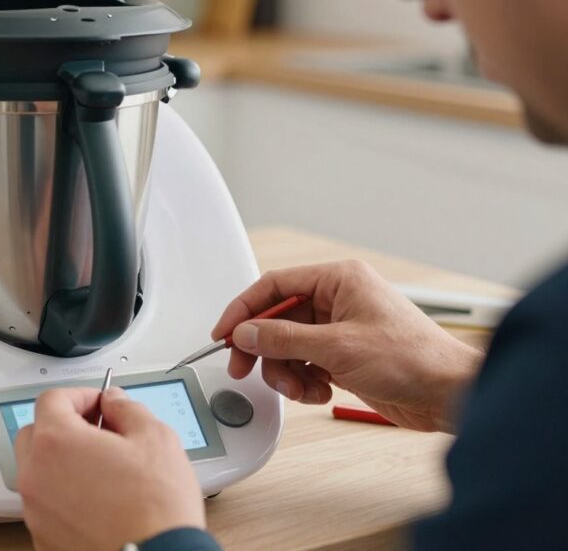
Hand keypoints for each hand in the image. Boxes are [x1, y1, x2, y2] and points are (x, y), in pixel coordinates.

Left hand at [15, 387, 204, 550]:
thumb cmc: (155, 510)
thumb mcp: (155, 438)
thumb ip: (127, 409)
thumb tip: (114, 402)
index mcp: (56, 442)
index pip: (51, 399)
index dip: (80, 394)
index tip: (99, 402)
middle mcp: (36, 476)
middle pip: (35, 433)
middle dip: (65, 425)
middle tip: (98, 430)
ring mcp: (36, 511)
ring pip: (38, 471)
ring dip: (63, 460)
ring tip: (103, 467)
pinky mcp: (43, 537)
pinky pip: (46, 503)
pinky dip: (64, 494)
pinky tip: (98, 498)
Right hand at [213, 260, 482, 431]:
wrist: (449, 394)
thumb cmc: (413, 359)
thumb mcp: (337, 347)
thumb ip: (283, 339)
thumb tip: (245, 333)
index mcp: (339, 280)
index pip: (275, 286)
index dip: (244, 309)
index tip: (224, 333)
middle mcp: (338, 300)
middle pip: (278, 319)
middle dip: (262, 348)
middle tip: (243, 368)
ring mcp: (341, 329)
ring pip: (289, 346)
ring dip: (286, 371)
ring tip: (300, 387)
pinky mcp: (344, 356)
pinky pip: (305, 364)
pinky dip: (305, 381)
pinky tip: (320, 391)